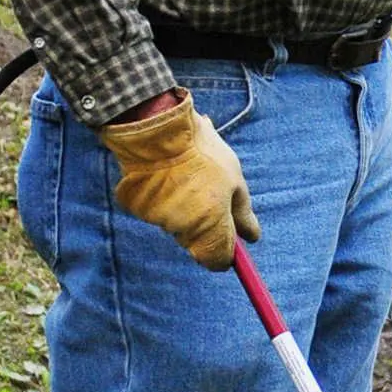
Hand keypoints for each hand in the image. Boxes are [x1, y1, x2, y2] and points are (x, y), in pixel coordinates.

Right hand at [100, 91, 259, 270]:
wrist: (158, 129)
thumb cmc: (204, 155)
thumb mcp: (234, 181)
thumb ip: (243, 214)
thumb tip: (252, 237)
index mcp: (212, 232)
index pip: (219, 262)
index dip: (226, 251)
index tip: (230, 233)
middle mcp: (184, 234)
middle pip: (198, 243)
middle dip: (206, 224)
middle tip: (209, 190)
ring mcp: (160, 222)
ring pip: (177, 224)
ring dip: (185, 207)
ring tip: (187, 173)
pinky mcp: (139, 209)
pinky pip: (156, 209)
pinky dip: (163, 195)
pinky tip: (167, 171)